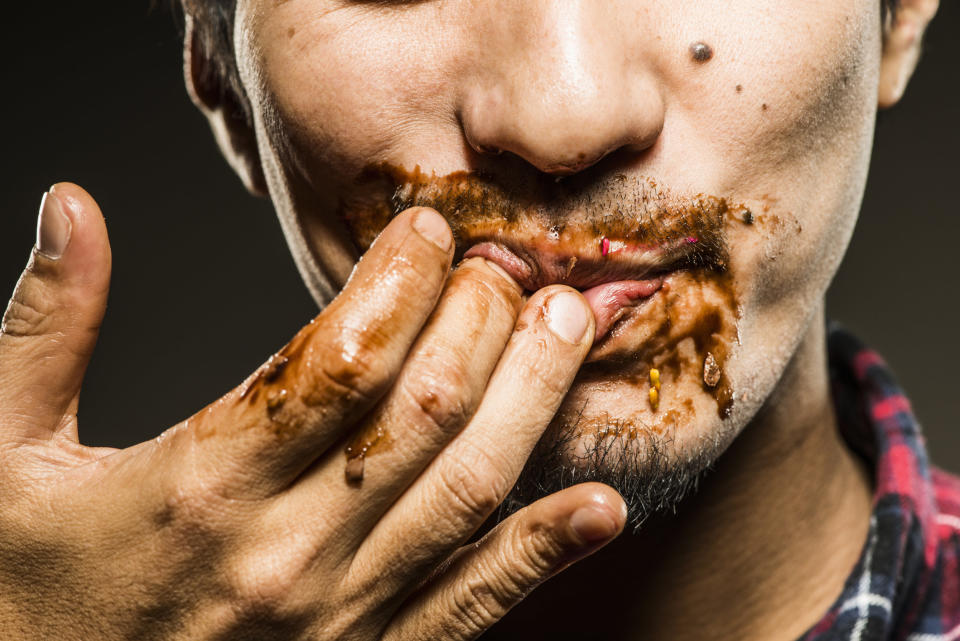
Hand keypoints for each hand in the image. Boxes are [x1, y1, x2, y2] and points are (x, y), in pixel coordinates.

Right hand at [0, 183, 625, 639]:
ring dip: (531, 400)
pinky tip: (600, 507)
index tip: (426, 231)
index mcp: (197, 489)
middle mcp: (283, 555)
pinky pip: (471, 608)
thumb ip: (44, 332)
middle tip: (502, 263)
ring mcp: (337, 619)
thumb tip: (73, 210)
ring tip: (566, 324)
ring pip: (465, 492)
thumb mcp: (3, 462)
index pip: (336, 362)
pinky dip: (542, 555)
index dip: (397, 284)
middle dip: (478, 322)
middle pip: (421, 414)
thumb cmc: (19, 597)